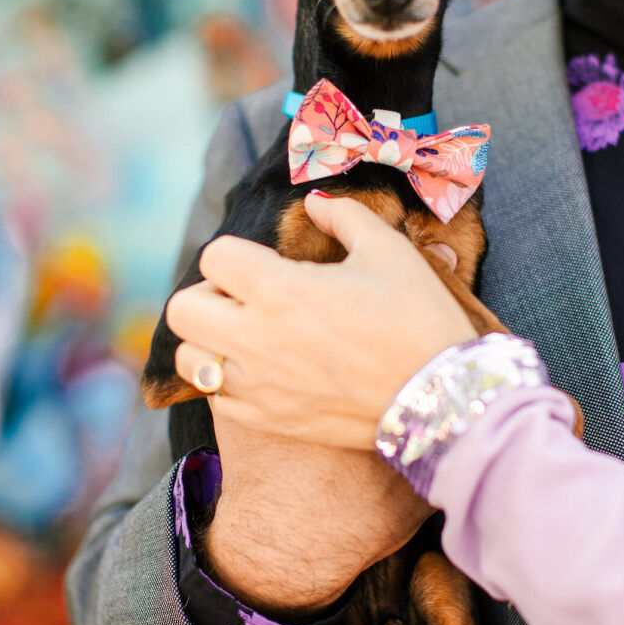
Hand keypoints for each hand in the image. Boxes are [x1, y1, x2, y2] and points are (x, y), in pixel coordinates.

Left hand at [166, 192, 476, 449]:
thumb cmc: (418, 318)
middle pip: (183, 309)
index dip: (236, 253)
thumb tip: (314, 204)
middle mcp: (256, 339)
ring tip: (249, 337)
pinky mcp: (267, 421)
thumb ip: (344, 217)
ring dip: (210, 342)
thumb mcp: (388, 251)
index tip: (264, 263)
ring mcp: (257, 386)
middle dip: (208, 296)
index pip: (214, 257)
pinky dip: (229, 383)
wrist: (441, 398)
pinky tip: (265, 373)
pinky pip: (217, 401)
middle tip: (245, 298)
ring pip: (191, 360)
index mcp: (281, 289)